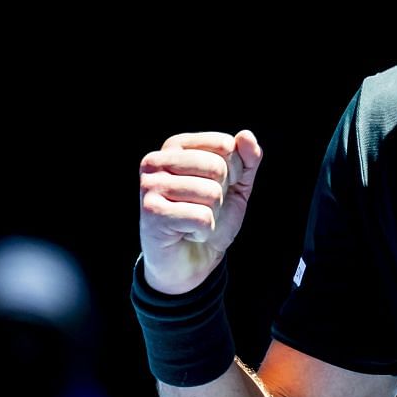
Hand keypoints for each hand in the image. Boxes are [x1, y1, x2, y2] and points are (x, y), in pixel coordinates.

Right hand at [138, 130, 262, 293]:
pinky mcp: (151, 212)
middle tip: (204, 208)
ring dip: (212, 215)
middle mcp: (156, 161)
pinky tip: (186, 233)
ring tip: (193, 221)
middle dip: (222, 195)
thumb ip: (247, 161)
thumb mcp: (236, 187)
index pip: (225, 145)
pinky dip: (203, 232)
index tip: (219, 188)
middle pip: (217, 167)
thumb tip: (246, 136)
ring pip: (211, 193)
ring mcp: (150, 186)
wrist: (191, 261)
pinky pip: (202, 217)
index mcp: (175, 147)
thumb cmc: (209, 218)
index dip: (235, 172)